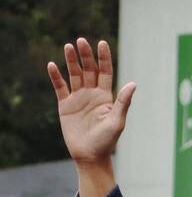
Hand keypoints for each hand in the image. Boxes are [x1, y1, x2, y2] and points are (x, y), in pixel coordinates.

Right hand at [47, 38, 134, 167]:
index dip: (104, 58)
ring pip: (74, 75)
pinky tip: (53, 65)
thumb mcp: (117, 121)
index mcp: (106, 96)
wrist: (90, 156)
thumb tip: (133, 83)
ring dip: (71, 61)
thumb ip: (123, 101)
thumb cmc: (107, 141)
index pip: (105, 72)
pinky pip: (60, 87)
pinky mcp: (65, 105)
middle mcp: (92, 94)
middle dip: (85, 55)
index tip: (102, 43)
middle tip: (81, 41)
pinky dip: (56, 76)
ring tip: (68, 47)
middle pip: (88, 70)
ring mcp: (78, 98)